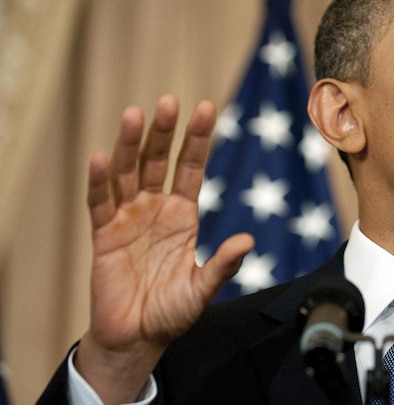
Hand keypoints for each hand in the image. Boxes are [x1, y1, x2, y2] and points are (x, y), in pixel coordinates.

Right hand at [75, 95, 253, 402]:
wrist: (138, 338)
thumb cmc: (172, 312)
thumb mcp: (202, 289)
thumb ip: (223, 266)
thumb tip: (247, 240)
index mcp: (182, 215)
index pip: (190, 168)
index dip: (196, 139)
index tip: (205, 108)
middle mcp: (155, 209)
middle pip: (158, 162)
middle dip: (164, 132)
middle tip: (170, 101)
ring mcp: (128, 218)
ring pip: (127, 173)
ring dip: (129, 144)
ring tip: (134, 114)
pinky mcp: (103, 235)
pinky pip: (100, 204)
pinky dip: (100, 181)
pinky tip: (100, 158)